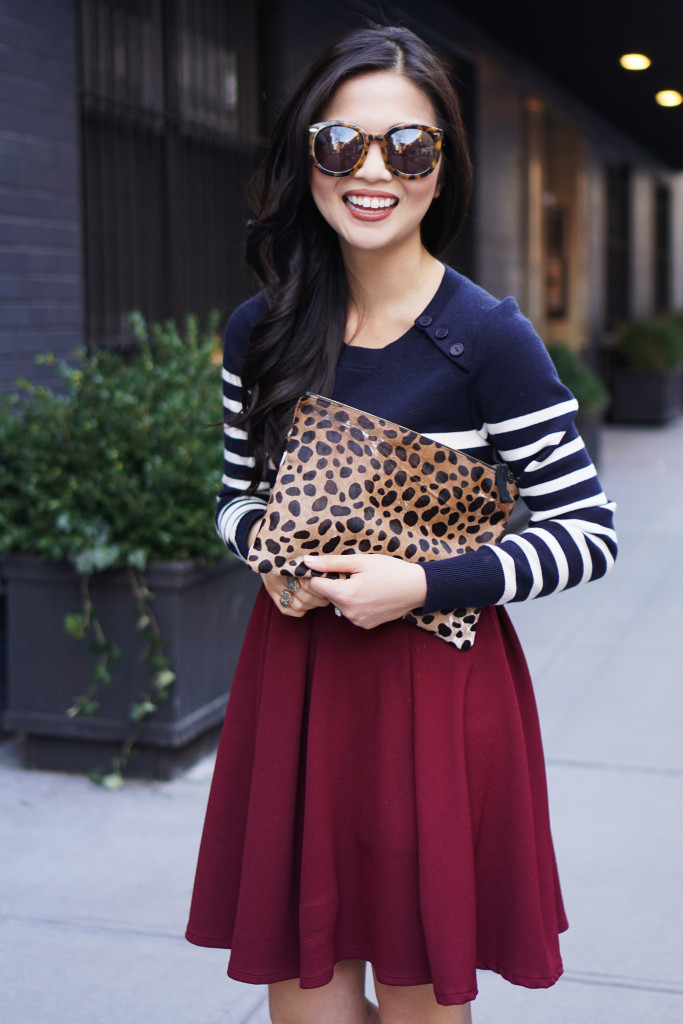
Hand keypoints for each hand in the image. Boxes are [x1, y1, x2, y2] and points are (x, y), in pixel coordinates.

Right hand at [246, 519, 329, 616]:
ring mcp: (273, 586)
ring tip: (320, 599)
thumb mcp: (302, 547)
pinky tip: (307, 605)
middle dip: (320, 597)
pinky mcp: (270, 593)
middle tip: (329, 592)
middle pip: (305, 597)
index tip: (331, 583)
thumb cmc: (291, 544)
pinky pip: (286, 609)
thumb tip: (332, 563)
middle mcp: (279, 576)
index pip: (310, 583)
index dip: (323, 586)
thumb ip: (315, 556)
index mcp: (288, 564)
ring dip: (311, 605)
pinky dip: (299, 610)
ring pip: (298, 605)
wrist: (268, 541)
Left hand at [303, 554, 427, 629]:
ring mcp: (357, 621)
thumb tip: (306, 561)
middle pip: (327, 595)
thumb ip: (331, 563)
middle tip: (354, 574)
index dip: (320, 574)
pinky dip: (355, 603)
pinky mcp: (365, 625)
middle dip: (334, 583)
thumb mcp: (360, 561)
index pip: (315, 585)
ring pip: (338, 604)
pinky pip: (350, 612)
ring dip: (345, 593)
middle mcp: (348, 612)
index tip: (332, 567)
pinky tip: (370, 594)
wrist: (417, 588)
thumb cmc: (390, 570)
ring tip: (365, 584)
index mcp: (345, 595)